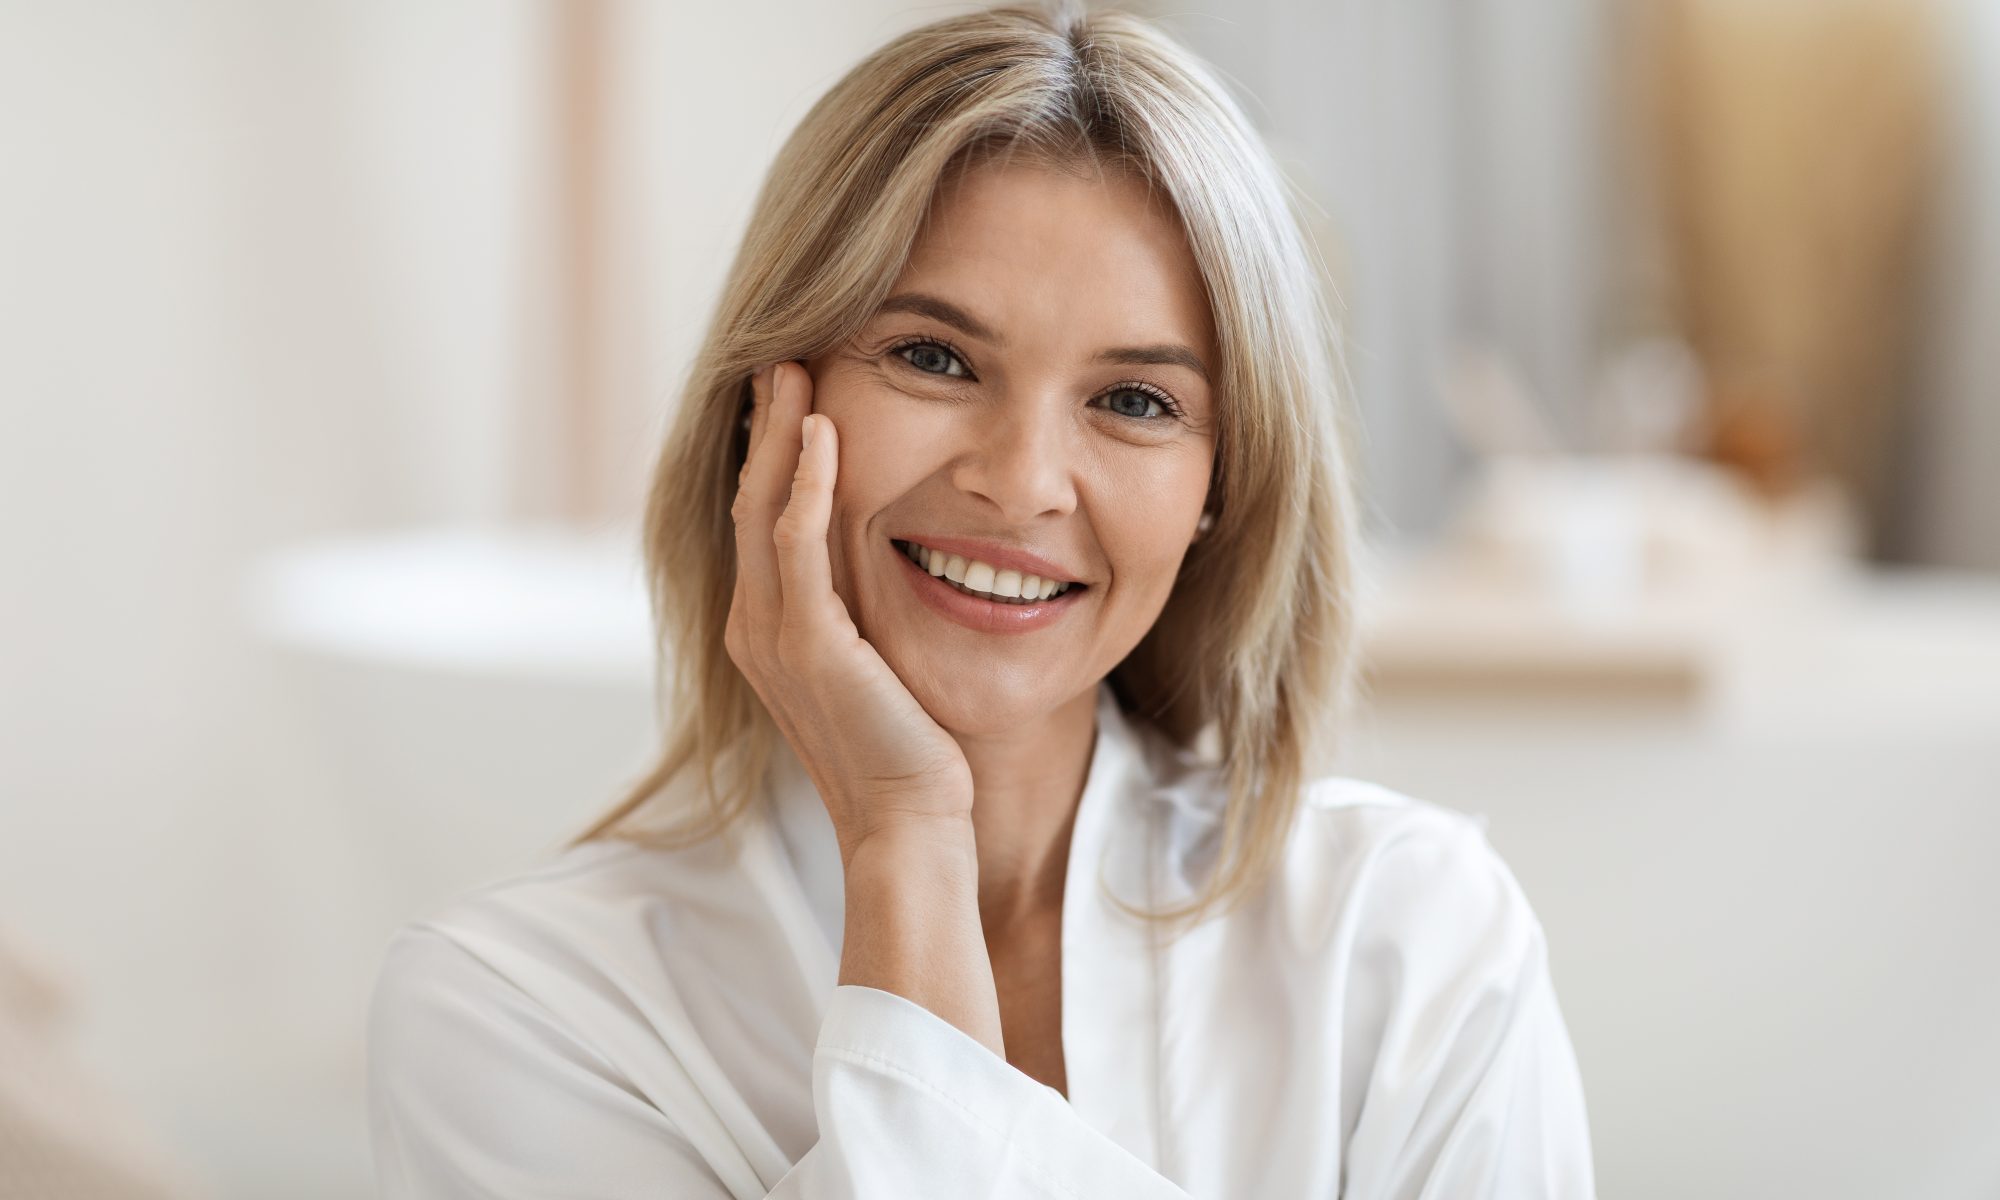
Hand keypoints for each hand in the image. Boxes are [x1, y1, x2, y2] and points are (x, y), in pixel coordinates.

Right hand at [726, 361, 974, 861]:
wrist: (909, 822)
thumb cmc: (909, 750)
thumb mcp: (877, 664)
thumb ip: (862, 610)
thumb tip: (886, 557)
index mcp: (765, 631)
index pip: (758, 521)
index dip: (769, 454)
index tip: (791, 396)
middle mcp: (754, 628)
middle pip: (747, 501)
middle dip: (763, 428)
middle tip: (782, 359)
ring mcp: (773, 637)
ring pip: (763, 510)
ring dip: (778, 435)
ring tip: (795, 370)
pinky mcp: (810, 645)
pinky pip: (798, 545)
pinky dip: (807, 483)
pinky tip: (823, 433)